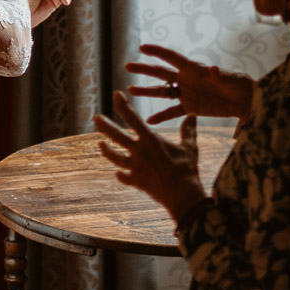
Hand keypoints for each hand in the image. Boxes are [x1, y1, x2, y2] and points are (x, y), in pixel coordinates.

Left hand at [94, 91, 206, 219]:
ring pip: (115, 157)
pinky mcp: (135, 181)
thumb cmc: (187, 169)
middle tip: (96, 118)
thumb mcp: (189, 147)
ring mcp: (135, 167)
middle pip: (117, 136)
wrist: (182, 195)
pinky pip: (124, 177)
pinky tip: (118, 173)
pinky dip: (121, 175)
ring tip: (100, 144)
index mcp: (150, 140)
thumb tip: (192, 115)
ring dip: (107, 151)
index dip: (123, 105)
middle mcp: (139, 152)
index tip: (115, 94)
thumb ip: (188, 130)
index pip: (133, 118)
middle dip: (105, 126)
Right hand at [126, 44, 254, 123]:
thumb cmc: (239, 85)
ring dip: (147, 90)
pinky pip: (172, 112)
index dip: (157, 52)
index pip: (172, 57)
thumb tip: (213, 70)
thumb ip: (219, 76)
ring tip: (130, 90)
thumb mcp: (229, 80)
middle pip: (161, 72)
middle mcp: (186, 79)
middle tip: (128, 66)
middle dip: (145, 69)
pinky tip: (149, 121)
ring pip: (162, 92)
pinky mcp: (190, 108)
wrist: (244, 101)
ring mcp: (186, 93)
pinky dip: (161, 116)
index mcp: (194, 69)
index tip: (141, 48)